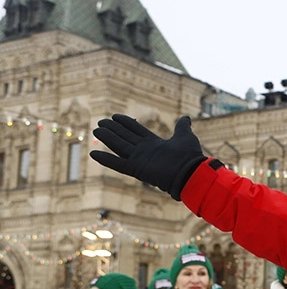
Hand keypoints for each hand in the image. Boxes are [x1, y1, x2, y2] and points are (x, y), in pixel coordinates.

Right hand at [90, 115, 206, 199]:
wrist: (191, 173)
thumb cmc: (190, 156)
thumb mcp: (186, 137)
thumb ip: (182, 127)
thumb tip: (186, 118)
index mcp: (154, 143)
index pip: (136, 130)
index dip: (125, 123)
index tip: (114, 115)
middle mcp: (145, 151)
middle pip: (125, 137)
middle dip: (113, 129)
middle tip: (100, 122)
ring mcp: (140, 160)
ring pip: (119, 147)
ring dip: (107, 139)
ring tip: (96, 131)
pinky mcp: (137, 169)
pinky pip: (118, 164)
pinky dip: (106, 159)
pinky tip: (93, 154)